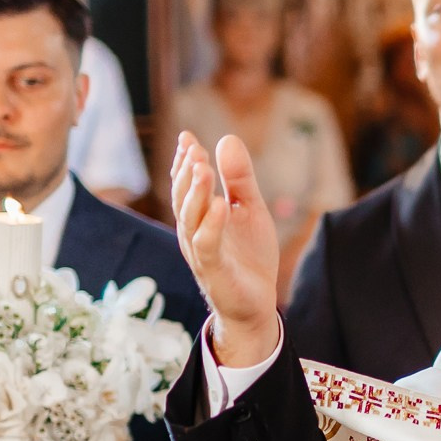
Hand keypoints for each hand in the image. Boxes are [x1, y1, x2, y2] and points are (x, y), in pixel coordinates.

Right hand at [171, 131, 280, 366]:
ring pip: (191, 219)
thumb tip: (226, 138)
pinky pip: (208, 245)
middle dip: (187, 172)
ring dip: (196, 193)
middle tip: (192, 148)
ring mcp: (200, 251)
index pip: (186, 183)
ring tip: (204, 168)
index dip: (185, 160)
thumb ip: (239, 178)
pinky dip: (212, 225)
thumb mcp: (249, 208)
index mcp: (199, 215)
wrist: (256, 304)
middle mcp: (193, 231)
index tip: (187, 137)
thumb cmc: (248, 256)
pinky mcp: (214, 270)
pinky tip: (221, 206)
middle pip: (184, 198)